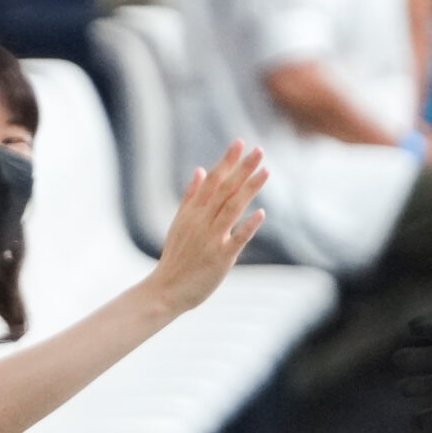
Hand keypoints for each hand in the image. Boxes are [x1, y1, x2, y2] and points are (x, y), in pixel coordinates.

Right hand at [146, 141, 266, 311]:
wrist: (166, 290)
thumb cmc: (176, 257)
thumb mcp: (179, 223)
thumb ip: (191, 196)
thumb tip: (200, 169)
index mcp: (193, 212)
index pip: (212, 180)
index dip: (226, 161)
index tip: (239, 142)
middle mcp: (201, 221)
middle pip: (225, 190)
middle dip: (242, 169)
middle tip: (259, 151)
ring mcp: (211, 239)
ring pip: (232, 208)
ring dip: (249, 189)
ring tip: (266, 172)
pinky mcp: (220, 258)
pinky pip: (236, 239)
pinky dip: (248, 226)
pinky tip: (261, 214)